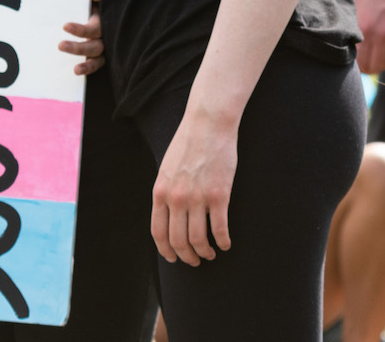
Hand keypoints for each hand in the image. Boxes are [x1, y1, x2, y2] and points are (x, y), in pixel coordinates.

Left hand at [59, 0, 104, 75]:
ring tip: (76, 71)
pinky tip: (77, 72)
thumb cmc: (95, 4)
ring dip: (87, 65)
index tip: (65, 27)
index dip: (80, 30)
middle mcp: (105, 37)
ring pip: (97, 59)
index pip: (93, 30)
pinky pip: (96, 65)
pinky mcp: (99, 57)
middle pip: (94, 47)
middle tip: (60, 46)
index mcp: (103, 22)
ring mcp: (103, 48)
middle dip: (78, 48)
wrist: (103, 10)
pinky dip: (88, 69)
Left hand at [151, 109, 235, 265]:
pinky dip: (223, 242)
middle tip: (195, 261)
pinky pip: (220, 230)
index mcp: (160, 191)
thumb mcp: (166, 168)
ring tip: (211, 253)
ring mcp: (197, 198)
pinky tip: (225, 244)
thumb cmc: (187, 144)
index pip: (159, 232)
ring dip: (205, 253)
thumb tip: (167, 217)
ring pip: (199, 241)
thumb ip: (165, 192)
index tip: (174, 258)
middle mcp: (176, 198)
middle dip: (187, 257)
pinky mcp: (219, 195)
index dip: (166, 251)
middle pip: (179, 241)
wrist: (207, 124)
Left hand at [351, 0, 384, 73]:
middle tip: (366, 61)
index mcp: (363, 28)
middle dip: (370, 66)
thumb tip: (345, 51)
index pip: (361, 63)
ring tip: (378, 53)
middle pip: (377, 66)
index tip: (355, 63)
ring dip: (384, 61)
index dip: (358, 66)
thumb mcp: (351, 9)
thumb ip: (349, 31)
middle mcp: (382, 33)